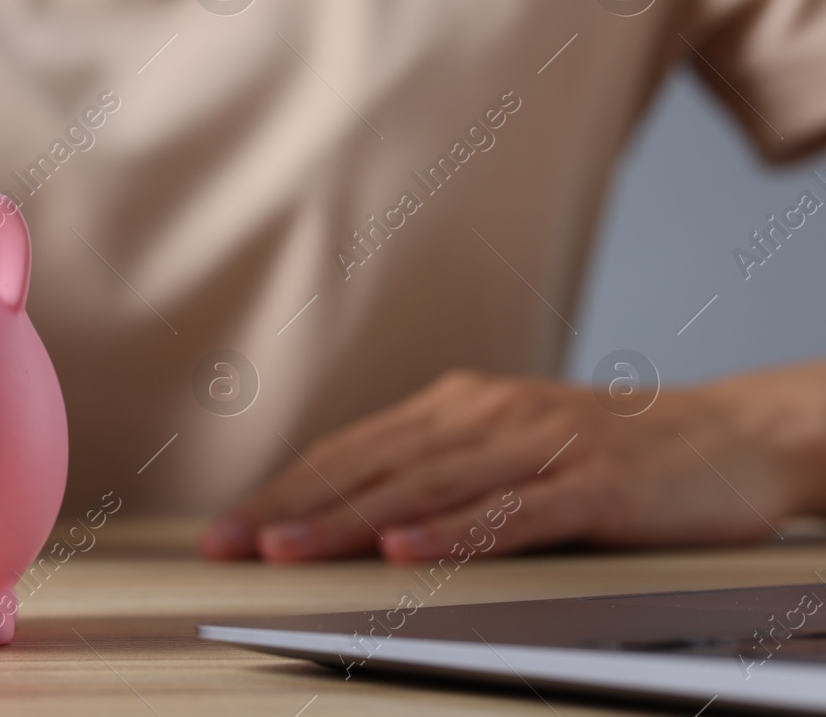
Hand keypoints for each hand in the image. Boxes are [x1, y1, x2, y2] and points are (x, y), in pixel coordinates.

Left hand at [200, 367, 825, 562]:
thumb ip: (439, 469)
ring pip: (425, 488)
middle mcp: (485, 415)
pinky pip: (509, 513)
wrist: (730, 435)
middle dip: (291, 508)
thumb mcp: (508, 446)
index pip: (350, 450)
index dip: (284, 489)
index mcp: (456, 405)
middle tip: (229, 544)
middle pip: (370, 465)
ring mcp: (537, 445)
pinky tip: (405, 554)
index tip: (227, 527)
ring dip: (349, 522)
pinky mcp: (590, 484)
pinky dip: (452, 534)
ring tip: (286, 551)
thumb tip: (354, 508)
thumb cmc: (606, 451)